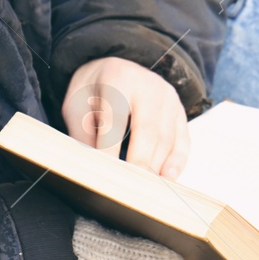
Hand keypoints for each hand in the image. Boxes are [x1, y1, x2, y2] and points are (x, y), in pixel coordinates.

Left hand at [63, 57, 190, 179]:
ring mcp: (169, 99)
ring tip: (143, 191)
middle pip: (147, 131)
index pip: (115, 119)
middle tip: (128, 191)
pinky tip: (166, 179)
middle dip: (138, 163)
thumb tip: (90, 166)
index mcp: (118, 78)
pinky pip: (182, 141)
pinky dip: (175, 163)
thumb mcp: (76, 104)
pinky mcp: (180, 112)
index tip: (104, 175)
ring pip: (166, 139)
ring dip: (154, 167)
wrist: (118, 67)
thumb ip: (81, 133)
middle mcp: (149, 86)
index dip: (109, 149)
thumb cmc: (94, 90)